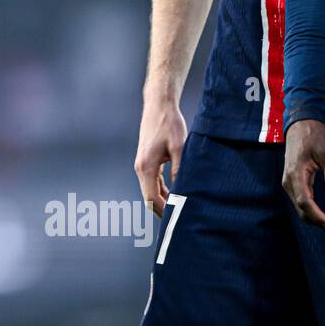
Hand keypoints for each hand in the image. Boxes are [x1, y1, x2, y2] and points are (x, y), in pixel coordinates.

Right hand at [134, 98, 185, 216]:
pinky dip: (161, 191)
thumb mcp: (180, 147)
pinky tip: (174, 193)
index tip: (178, 217)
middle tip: (180, 219)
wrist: (158, 106)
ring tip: (180, 208)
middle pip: (148, 197)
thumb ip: (180, 170)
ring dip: (162, 200)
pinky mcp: (146, 160)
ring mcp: (141, 164)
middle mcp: (140, 167)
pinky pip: (151, 182)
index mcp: (146, 167)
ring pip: (149, 190)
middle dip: (162, 209)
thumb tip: (184, 191)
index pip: (151, 198)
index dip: (164, 210)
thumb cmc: (169, 124)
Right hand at [283, 119, 324, 236]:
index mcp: (296, 175)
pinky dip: (316, 212)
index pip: (306, 204)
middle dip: (323, 224)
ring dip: (320, 220)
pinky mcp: (295, 182)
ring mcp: (290, 183)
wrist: (301, 123)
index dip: (321, 218)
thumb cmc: (315, 136)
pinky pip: (304, 202)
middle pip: (303, 211)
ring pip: (303, 209)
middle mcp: (289, 182)